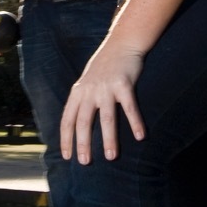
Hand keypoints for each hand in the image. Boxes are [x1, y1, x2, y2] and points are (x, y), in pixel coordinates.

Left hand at [61, 43, 145, 162]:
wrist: (121, 43)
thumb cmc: (104, 66)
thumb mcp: (86, 82)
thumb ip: (81, 100)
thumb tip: (75, 124)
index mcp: (78, 92)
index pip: (68, 119)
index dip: (66, 139)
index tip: (67, 157)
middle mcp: (89, 91)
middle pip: (84, 121)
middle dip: (83, 143)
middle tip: (85, 162)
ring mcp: (106, 87)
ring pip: (107, 118)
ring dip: (109, 139)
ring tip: (111, 157)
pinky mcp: (124, 84)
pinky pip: (129, 107)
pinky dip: (135, 122)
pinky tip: (140, 136)